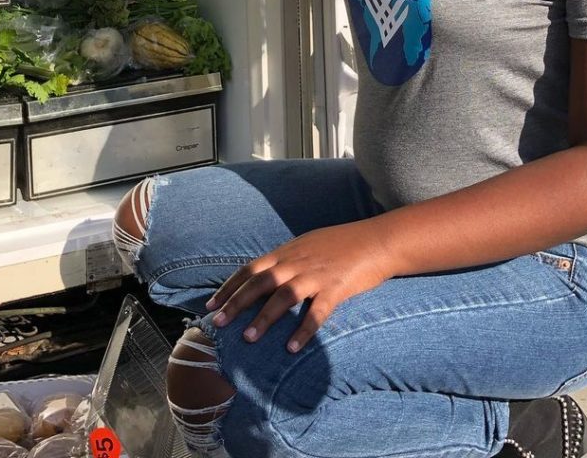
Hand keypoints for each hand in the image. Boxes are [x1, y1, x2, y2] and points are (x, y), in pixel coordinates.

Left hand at [205, 222, 394, 352]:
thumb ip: (286, 259)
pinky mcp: (336, 288)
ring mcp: (316, 274)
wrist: (376, 240)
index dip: (229, 287)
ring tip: (248, 338)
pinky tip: (292, 347)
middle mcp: (296, 262)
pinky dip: (303, 330)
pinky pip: (317, 311)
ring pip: (283, 296)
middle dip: (236, 303)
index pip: (249, 269)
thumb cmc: (341, 244)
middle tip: (218, 322)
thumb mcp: (306, 245)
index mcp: (287, 252)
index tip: (210, 304)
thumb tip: (265, 275)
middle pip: (259, 283)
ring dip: (264, 318)